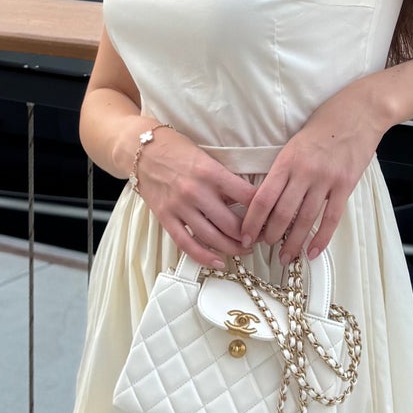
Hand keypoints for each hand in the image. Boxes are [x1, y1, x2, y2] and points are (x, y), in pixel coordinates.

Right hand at [134, 127, 256, 267]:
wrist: (142, 150)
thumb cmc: (177, 149)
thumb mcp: (207, 158)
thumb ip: (224, 179)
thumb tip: (248, 201)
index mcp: (211, 172)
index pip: (247, 197)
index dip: (263, 211)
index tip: (270, 217)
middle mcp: (196, 191)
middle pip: (232, 223)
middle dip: (250, 235)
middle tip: (258, 238)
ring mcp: (180, 207)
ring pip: (212, 238)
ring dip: (232, 248)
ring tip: (243, 250)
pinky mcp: (166, 218)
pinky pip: (187, 244)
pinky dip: (204, 257)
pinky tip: (218, 262)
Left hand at [235, 85, 385, 261]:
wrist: (358, 112)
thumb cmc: (324, 124)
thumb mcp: (294, 142)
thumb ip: (283, 168)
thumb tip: (267, 196)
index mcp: (287, 160)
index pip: (264, 198)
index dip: (252, 221)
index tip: (245, 235)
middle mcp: (305, 172)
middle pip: (282, 213)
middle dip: (270, 235)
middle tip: (263, 248)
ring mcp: (327, 180)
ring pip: (305, 220)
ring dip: (293, 242)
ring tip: (285, 257)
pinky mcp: (346, 186)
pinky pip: (331, 218)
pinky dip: (321, 238)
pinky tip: (313, 251)